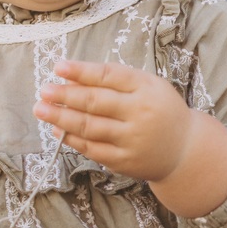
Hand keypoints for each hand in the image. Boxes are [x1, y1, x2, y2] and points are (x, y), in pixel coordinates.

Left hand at [34, 59, 200, 181]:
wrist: (185, 149)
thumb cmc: (161, 110)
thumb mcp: (149, 86)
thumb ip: (117, 80)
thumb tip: (74, 78)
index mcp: (147, 87)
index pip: (109, 76)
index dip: (82, 71)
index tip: (58, 67)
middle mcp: (140, 112)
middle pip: (95, 102)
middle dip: (65, 95)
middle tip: (44, 90)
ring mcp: (132, 138)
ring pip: (90, 126)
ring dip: (61, 117)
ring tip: (41, 109)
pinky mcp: (124, 160)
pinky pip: (92, 148)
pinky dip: (72, 139)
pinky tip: (57, 129)